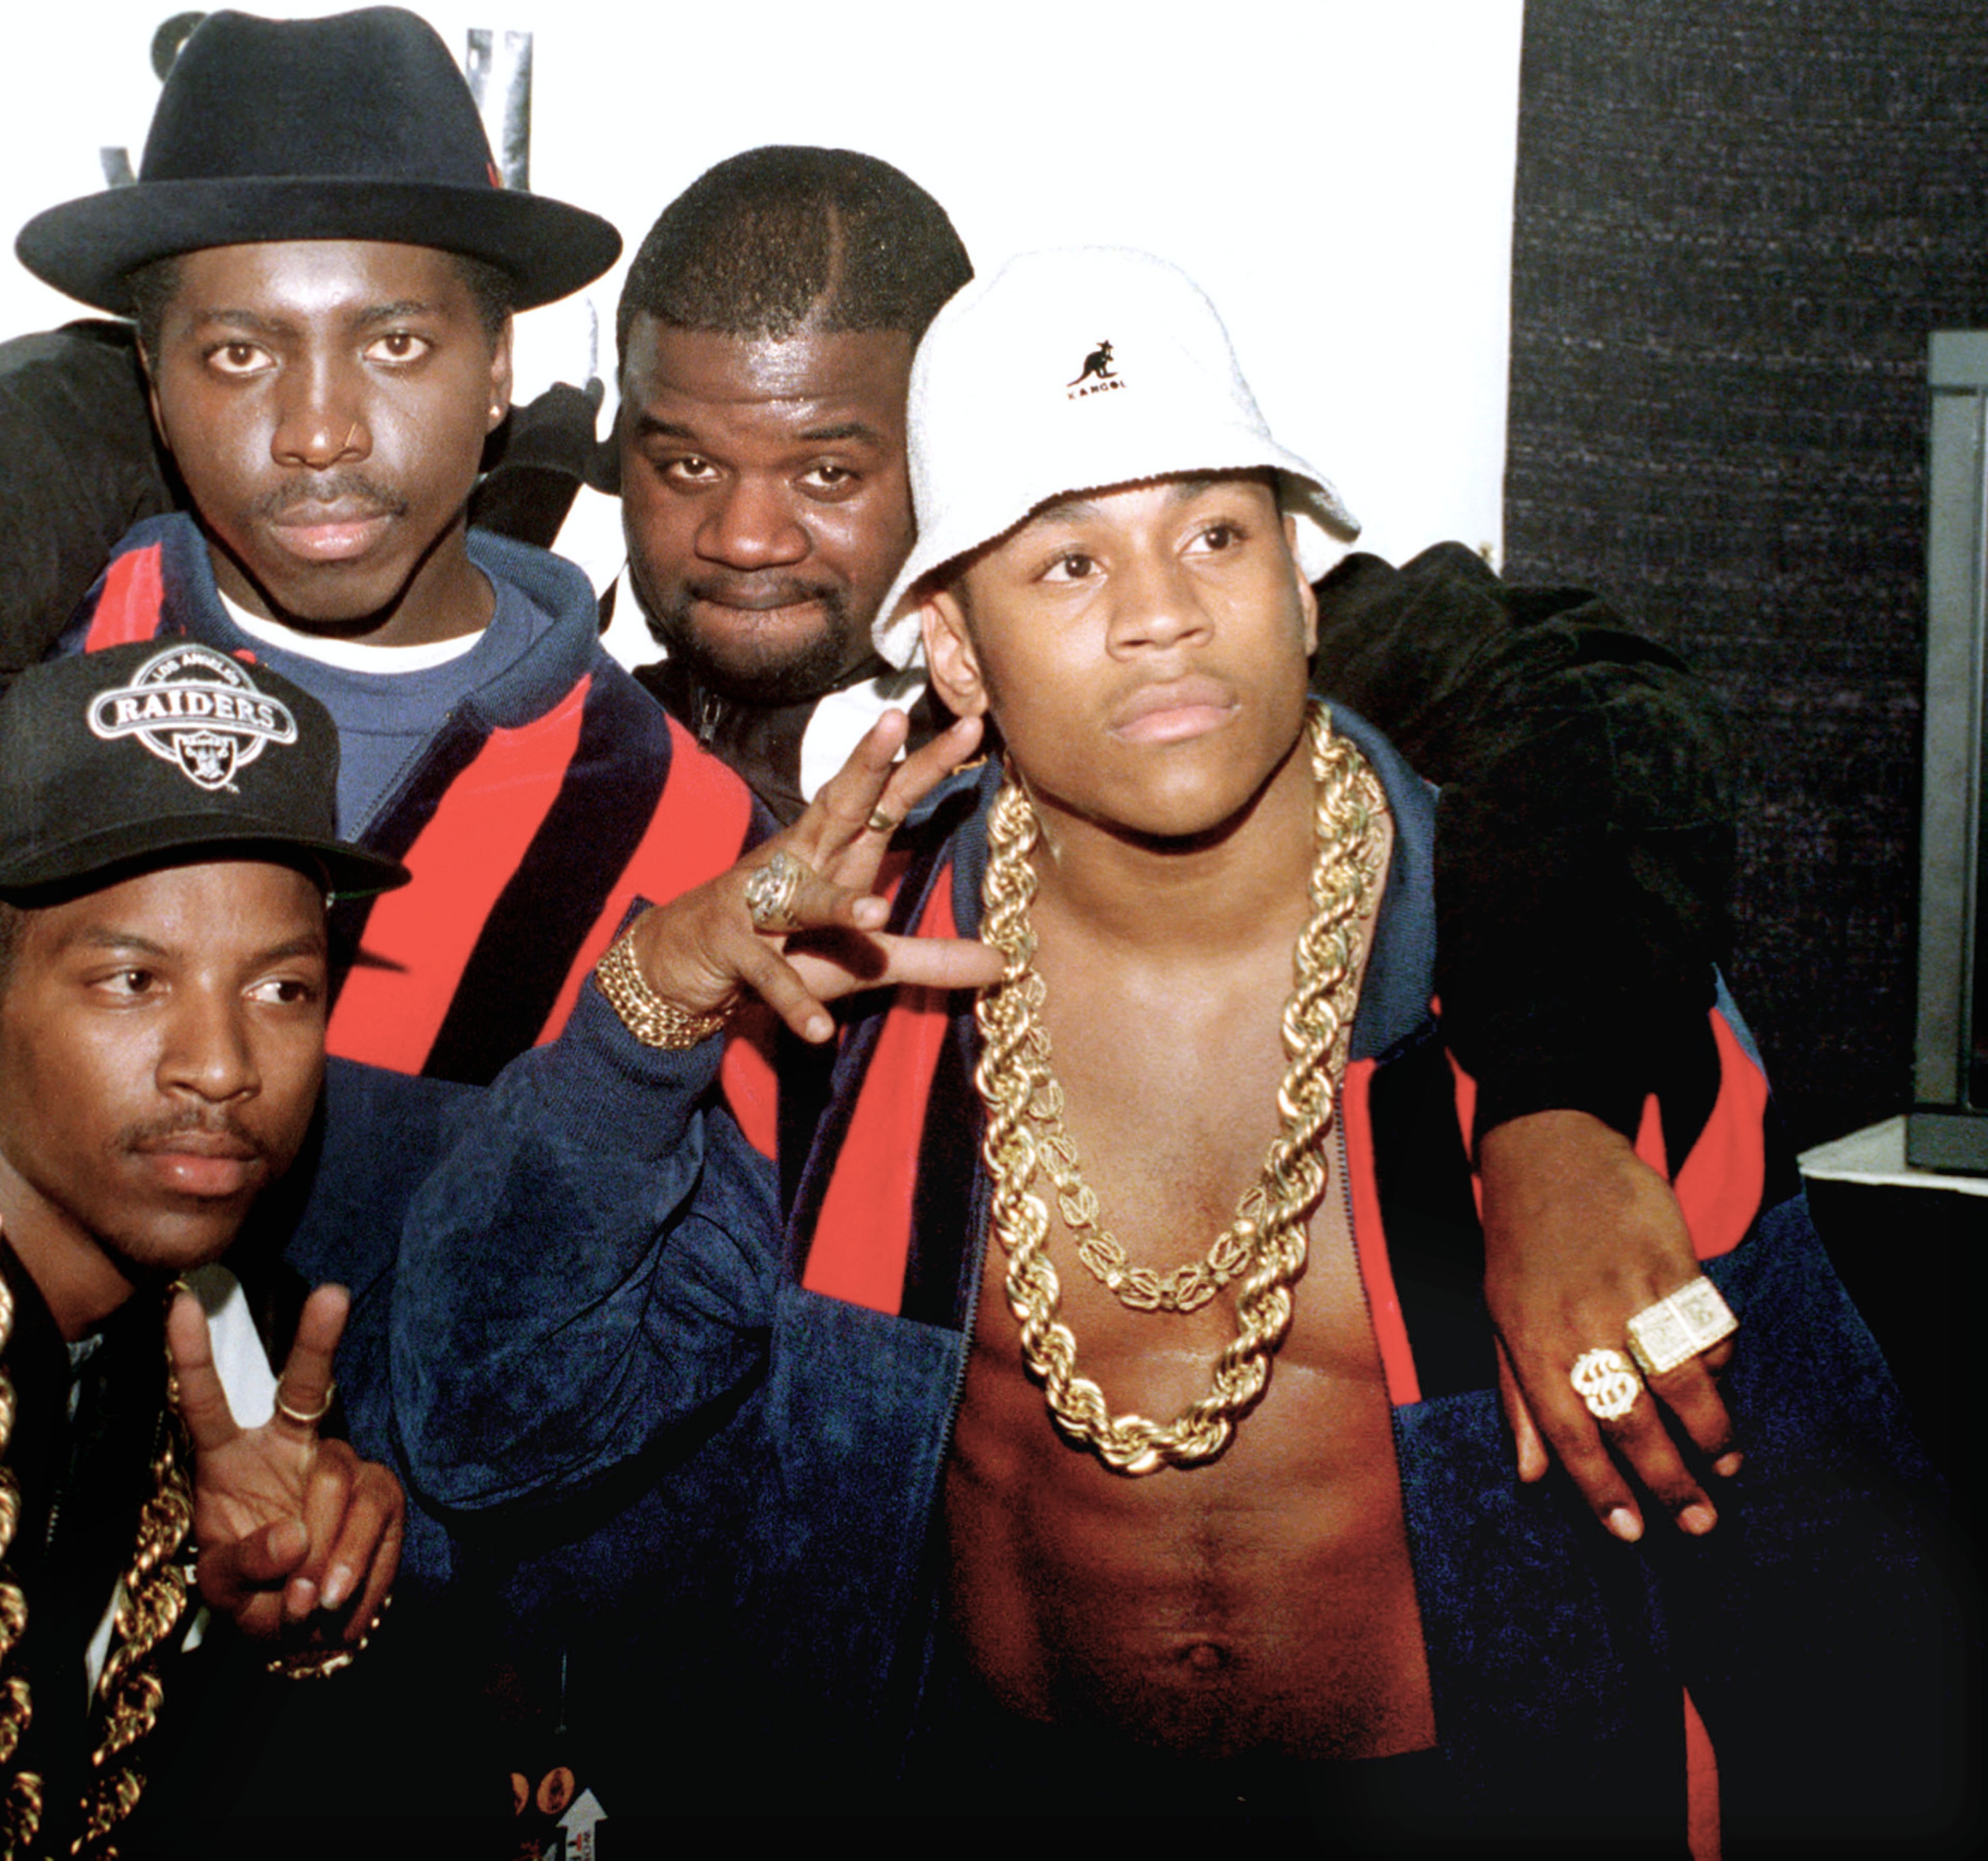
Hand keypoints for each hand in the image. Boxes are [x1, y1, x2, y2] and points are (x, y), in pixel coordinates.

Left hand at [168, 1282, 403, 1643]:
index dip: (191, 1357)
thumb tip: (295, 1537)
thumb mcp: (226, 1587)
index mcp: (230, 1461)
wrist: (309, 1628)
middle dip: (317, 1339)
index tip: (180, 1302)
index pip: (206, 1404)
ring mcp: (337, 1465)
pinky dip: (359, 1563)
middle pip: (302, 1388)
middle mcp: (286, 1446)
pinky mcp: (380, 1491)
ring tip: (307, 1605)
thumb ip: (246, 1563)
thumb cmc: (254, 1594)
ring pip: (339, 1479)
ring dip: (327, 1551)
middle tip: (331, 1294)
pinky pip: (376, 1514)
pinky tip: (338, 1599)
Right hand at [626, 709, 1006, 1042]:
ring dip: (836, 906)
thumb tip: (1002, 963)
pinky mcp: (735, 949)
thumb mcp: (866, 959)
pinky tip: (820, 1030)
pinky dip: (794, 1000)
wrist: (685, 964)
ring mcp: (761, 903)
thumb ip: (931, 959)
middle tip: (892, 721)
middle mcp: (801, 863)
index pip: (887, 800)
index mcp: (836, 854)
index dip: (926, 764)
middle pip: (839, 808)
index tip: (972, 725)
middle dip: (866, 766)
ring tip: (875, 917)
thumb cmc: (785, 947)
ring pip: (803, 898)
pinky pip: (770, 977)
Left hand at [1479, 1110, 1739, 1541]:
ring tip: (1725, 1467)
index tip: (1633, 1533)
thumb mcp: (1498, 1316)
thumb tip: (1533, 1476)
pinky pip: (1707, 1332)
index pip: (1570, 1436)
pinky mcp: (1674, 1264)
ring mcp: (1630, 1293)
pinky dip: (1718, 1366)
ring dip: (1712, 1435)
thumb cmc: (1519, 1243)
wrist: (1549, 1150)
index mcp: (1531, 1342)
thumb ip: (1518, 1398)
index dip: (1603, 1490)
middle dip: (1672, 1483)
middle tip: (1701, 1523)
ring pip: (1684, 1385)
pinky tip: (1718, 1386)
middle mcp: (1580, 1324)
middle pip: (1634, 1422)